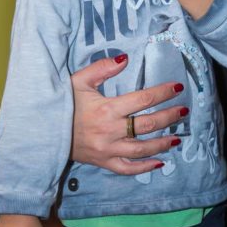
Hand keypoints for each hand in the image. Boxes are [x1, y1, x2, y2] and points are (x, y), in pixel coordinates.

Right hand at [70, 56, 185, 174]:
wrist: (44, 131)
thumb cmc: (63, 104)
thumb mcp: (78, 80)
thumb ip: (102, 68)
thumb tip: (125, 58)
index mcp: (107, 109)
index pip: (143, 99)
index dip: (163, 92)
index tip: (177, 87)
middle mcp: (111, 131)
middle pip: (148, 124)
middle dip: (169, 116)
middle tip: (183, 111)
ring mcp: (108, 149)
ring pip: (142, 149)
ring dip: (162, 143)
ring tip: (177, 138)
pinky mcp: (104, 162)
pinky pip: (128, 168)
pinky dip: (144, 167)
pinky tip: (159, 163)